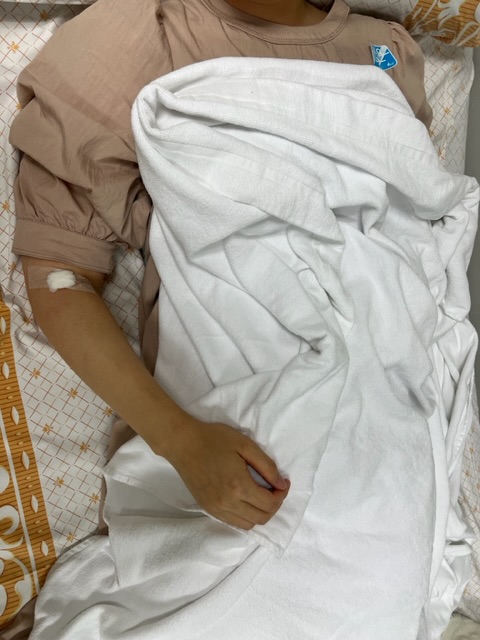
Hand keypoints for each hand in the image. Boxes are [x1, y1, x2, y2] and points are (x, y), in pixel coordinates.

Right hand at [165, 420, 289, 529]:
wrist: (183, 443)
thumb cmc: (214, 439)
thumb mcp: (245, 445)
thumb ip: (267, 466)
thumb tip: (281, 484)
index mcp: (238, 486)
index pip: (270, 504)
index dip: (282, 494)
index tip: (283, 482)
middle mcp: (227, 503)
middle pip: (261, 518)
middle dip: (274, 505)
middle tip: (274, 488)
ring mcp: (216, 509)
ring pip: (248, 524)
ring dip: (260, 513)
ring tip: (260, 494)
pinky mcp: (208, 509)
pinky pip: (233, 522)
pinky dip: (245, 515)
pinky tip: (245, 499)